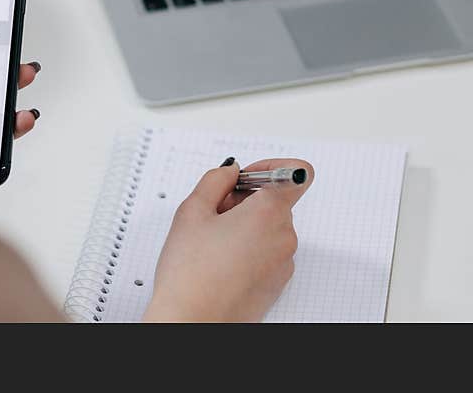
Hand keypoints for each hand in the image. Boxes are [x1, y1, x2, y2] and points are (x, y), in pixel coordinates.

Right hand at [143, 158, 313, 321]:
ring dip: (244, 225)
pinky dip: (247, 248)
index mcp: (269, 213)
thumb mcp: (192, 210)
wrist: (192, 321)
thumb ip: (215, 180)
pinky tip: (219, 260)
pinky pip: (266, 251)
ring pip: (268, 227)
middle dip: (245, 200)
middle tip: (213, 213)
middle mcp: (285, 237)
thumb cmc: (191, 273)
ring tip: (211, 242)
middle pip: (275, 201)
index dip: (270, 167)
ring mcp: (284, 263)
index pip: (297, 173)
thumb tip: (230, 172)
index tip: (248, 176)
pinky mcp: (277, 282)